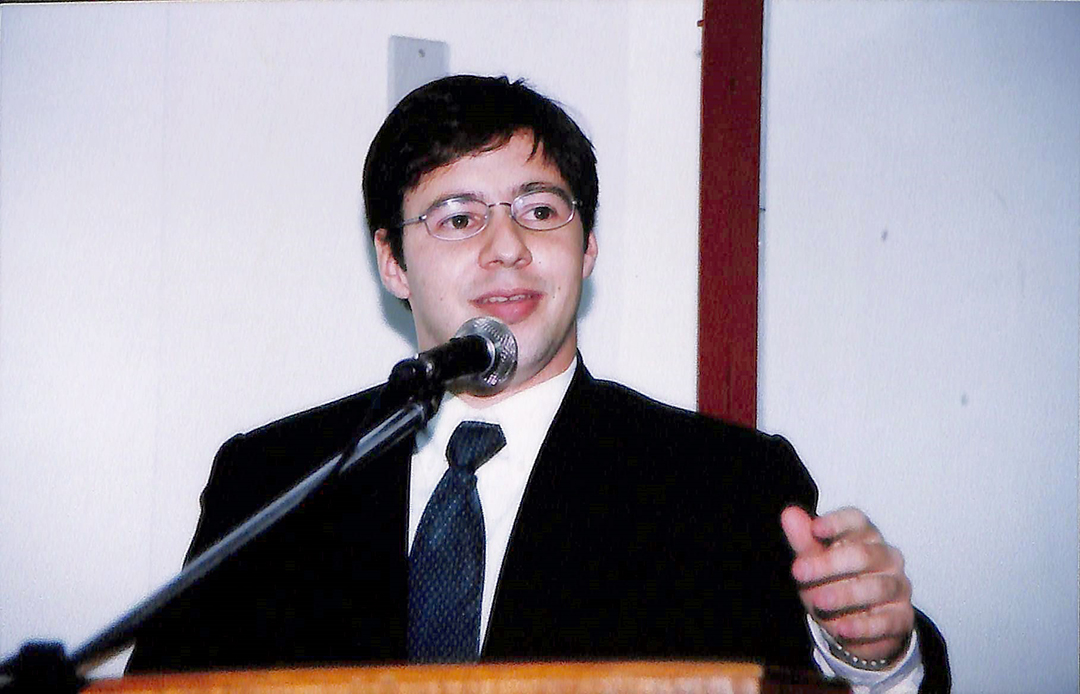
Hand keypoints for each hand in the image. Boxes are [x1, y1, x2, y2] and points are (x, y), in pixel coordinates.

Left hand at [780, 505, 913, 663]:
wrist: (854, 626)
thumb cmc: (833, 584)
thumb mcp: (813, 563)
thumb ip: (803, 540)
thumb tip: (790, 514)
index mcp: (864, 536)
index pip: (856, 521)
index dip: (837, 523)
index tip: (815, 529)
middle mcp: (886, 557)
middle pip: (863, 554)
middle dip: (829, 564)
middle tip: (799, 573)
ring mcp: (898, 586)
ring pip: (877, 587)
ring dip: (845, 595)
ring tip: (819, 601)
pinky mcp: (902, 617)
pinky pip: (887, 620)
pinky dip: (863, 625)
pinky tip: (842, 628)